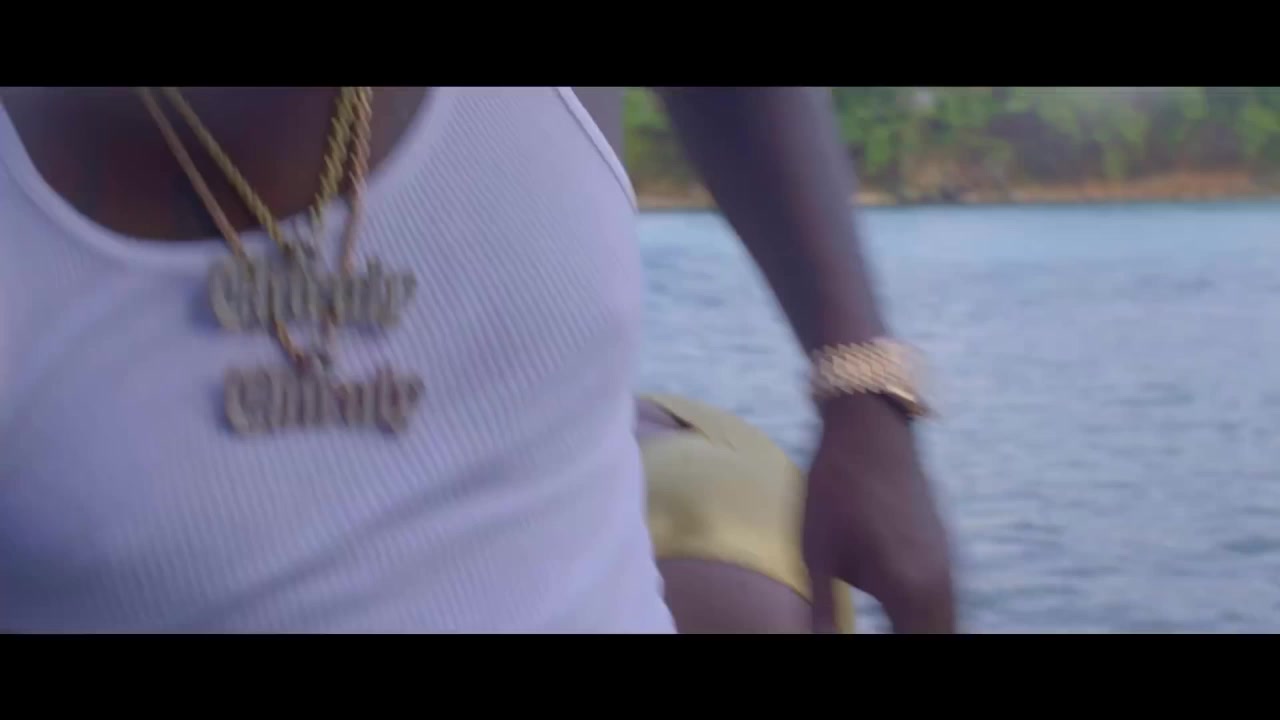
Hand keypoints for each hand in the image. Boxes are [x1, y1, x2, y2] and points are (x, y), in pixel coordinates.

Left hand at [802, 393, 955, 632]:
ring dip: (923, 634)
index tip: (858, 649)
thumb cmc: (834, 489)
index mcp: (910, 591)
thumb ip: (820, 615)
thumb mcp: (817, 556)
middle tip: (873, 637)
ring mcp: (948, 566)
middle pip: (939, 640)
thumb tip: (810, 644)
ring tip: (893, 630)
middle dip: (914, 646)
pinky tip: (905, 624)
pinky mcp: (944, 552)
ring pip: (946, 626)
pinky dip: (929, 623)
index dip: (895, 660)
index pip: (914, 650)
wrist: (870, 429)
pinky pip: (946, 606)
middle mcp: (940, 584)